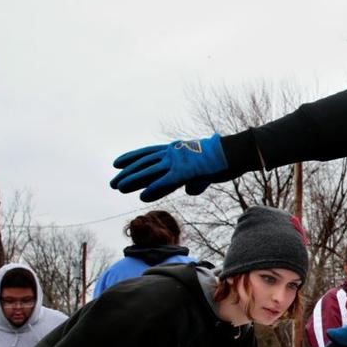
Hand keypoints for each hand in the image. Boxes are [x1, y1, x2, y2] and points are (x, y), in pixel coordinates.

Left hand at [110, 134, 228, 201]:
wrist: (234, 152)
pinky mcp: (186, 172)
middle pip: (144, 163)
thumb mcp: (204, 171)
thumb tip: (190, 189)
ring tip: (119, 188)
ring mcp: (178, 161)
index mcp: (175, 149)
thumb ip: (194, 180)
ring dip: (133, 181)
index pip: (148, 153)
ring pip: (150, 171)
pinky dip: (154, 189)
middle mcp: (172, 153)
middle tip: (113, 183)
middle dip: (127, 173)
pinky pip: (166, 182)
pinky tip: (142, 197)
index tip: (117, 163)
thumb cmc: (221, 159)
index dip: (131, 158)